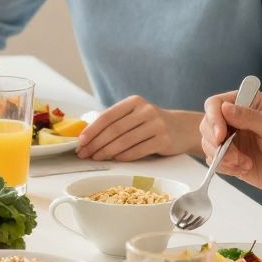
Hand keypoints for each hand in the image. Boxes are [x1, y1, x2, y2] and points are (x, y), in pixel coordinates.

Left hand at [76, 96, 198, 160]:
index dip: (92, 130)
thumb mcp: (135, 115)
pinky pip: (138, 150)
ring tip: (96, 158)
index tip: (80, 141)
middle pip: (115, 129)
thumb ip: (115, 121)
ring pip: (125, 141)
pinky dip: (124, 156)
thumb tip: (87, 137)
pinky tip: (115, 160)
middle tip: (84, 153)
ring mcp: (156, 124)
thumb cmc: (150, 123)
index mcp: (134, 102)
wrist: (181, 128)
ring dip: (107, 152)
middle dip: (96, 143)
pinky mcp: (164, 140)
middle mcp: (146, 110)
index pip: (108, 116)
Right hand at [199, 88, 261, 194]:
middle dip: (216, 142)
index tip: (220, 136)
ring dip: (222, 157)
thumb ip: (248, 117)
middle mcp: (234, 119)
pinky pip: (213, 161)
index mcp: (245, 103)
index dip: (213, 118)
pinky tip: (244, 169)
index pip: (216, 104)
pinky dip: (225, 167)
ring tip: (244, 164)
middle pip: (206, 124)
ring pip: (207, 144)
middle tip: (233, 156)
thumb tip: (224, 108)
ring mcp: (231, 139)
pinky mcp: (229, 157)